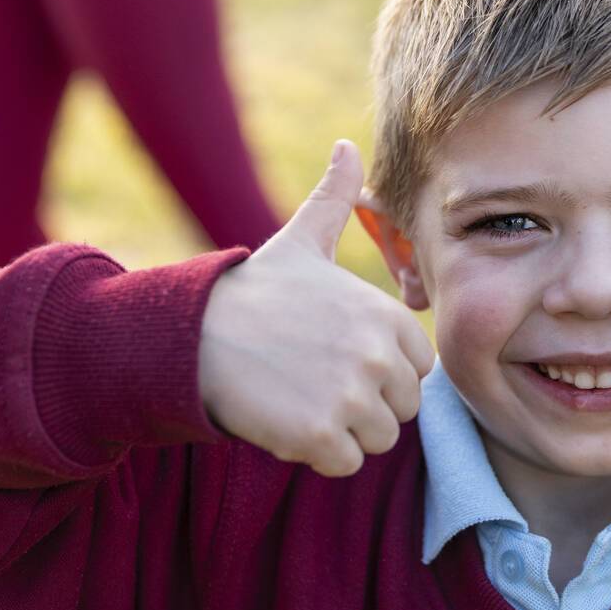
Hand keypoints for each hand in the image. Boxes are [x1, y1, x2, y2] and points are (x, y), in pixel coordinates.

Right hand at [199, 141, 434, 476]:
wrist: (191, 335)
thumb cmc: (251, 292)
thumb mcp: (301, 241)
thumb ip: (335, 199)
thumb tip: (348, 145)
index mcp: (387, 317)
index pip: (419, 369)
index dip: (382, 370)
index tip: (339, 356)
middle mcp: (378, 356)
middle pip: (402, 409)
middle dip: (366, 405)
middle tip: (315, 381)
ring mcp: (351, 398)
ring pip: (377, 440)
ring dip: (343, 432)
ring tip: (301, 398)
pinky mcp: (320, 436)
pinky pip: (345, 464)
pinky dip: (318, 454)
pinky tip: (288, 421)